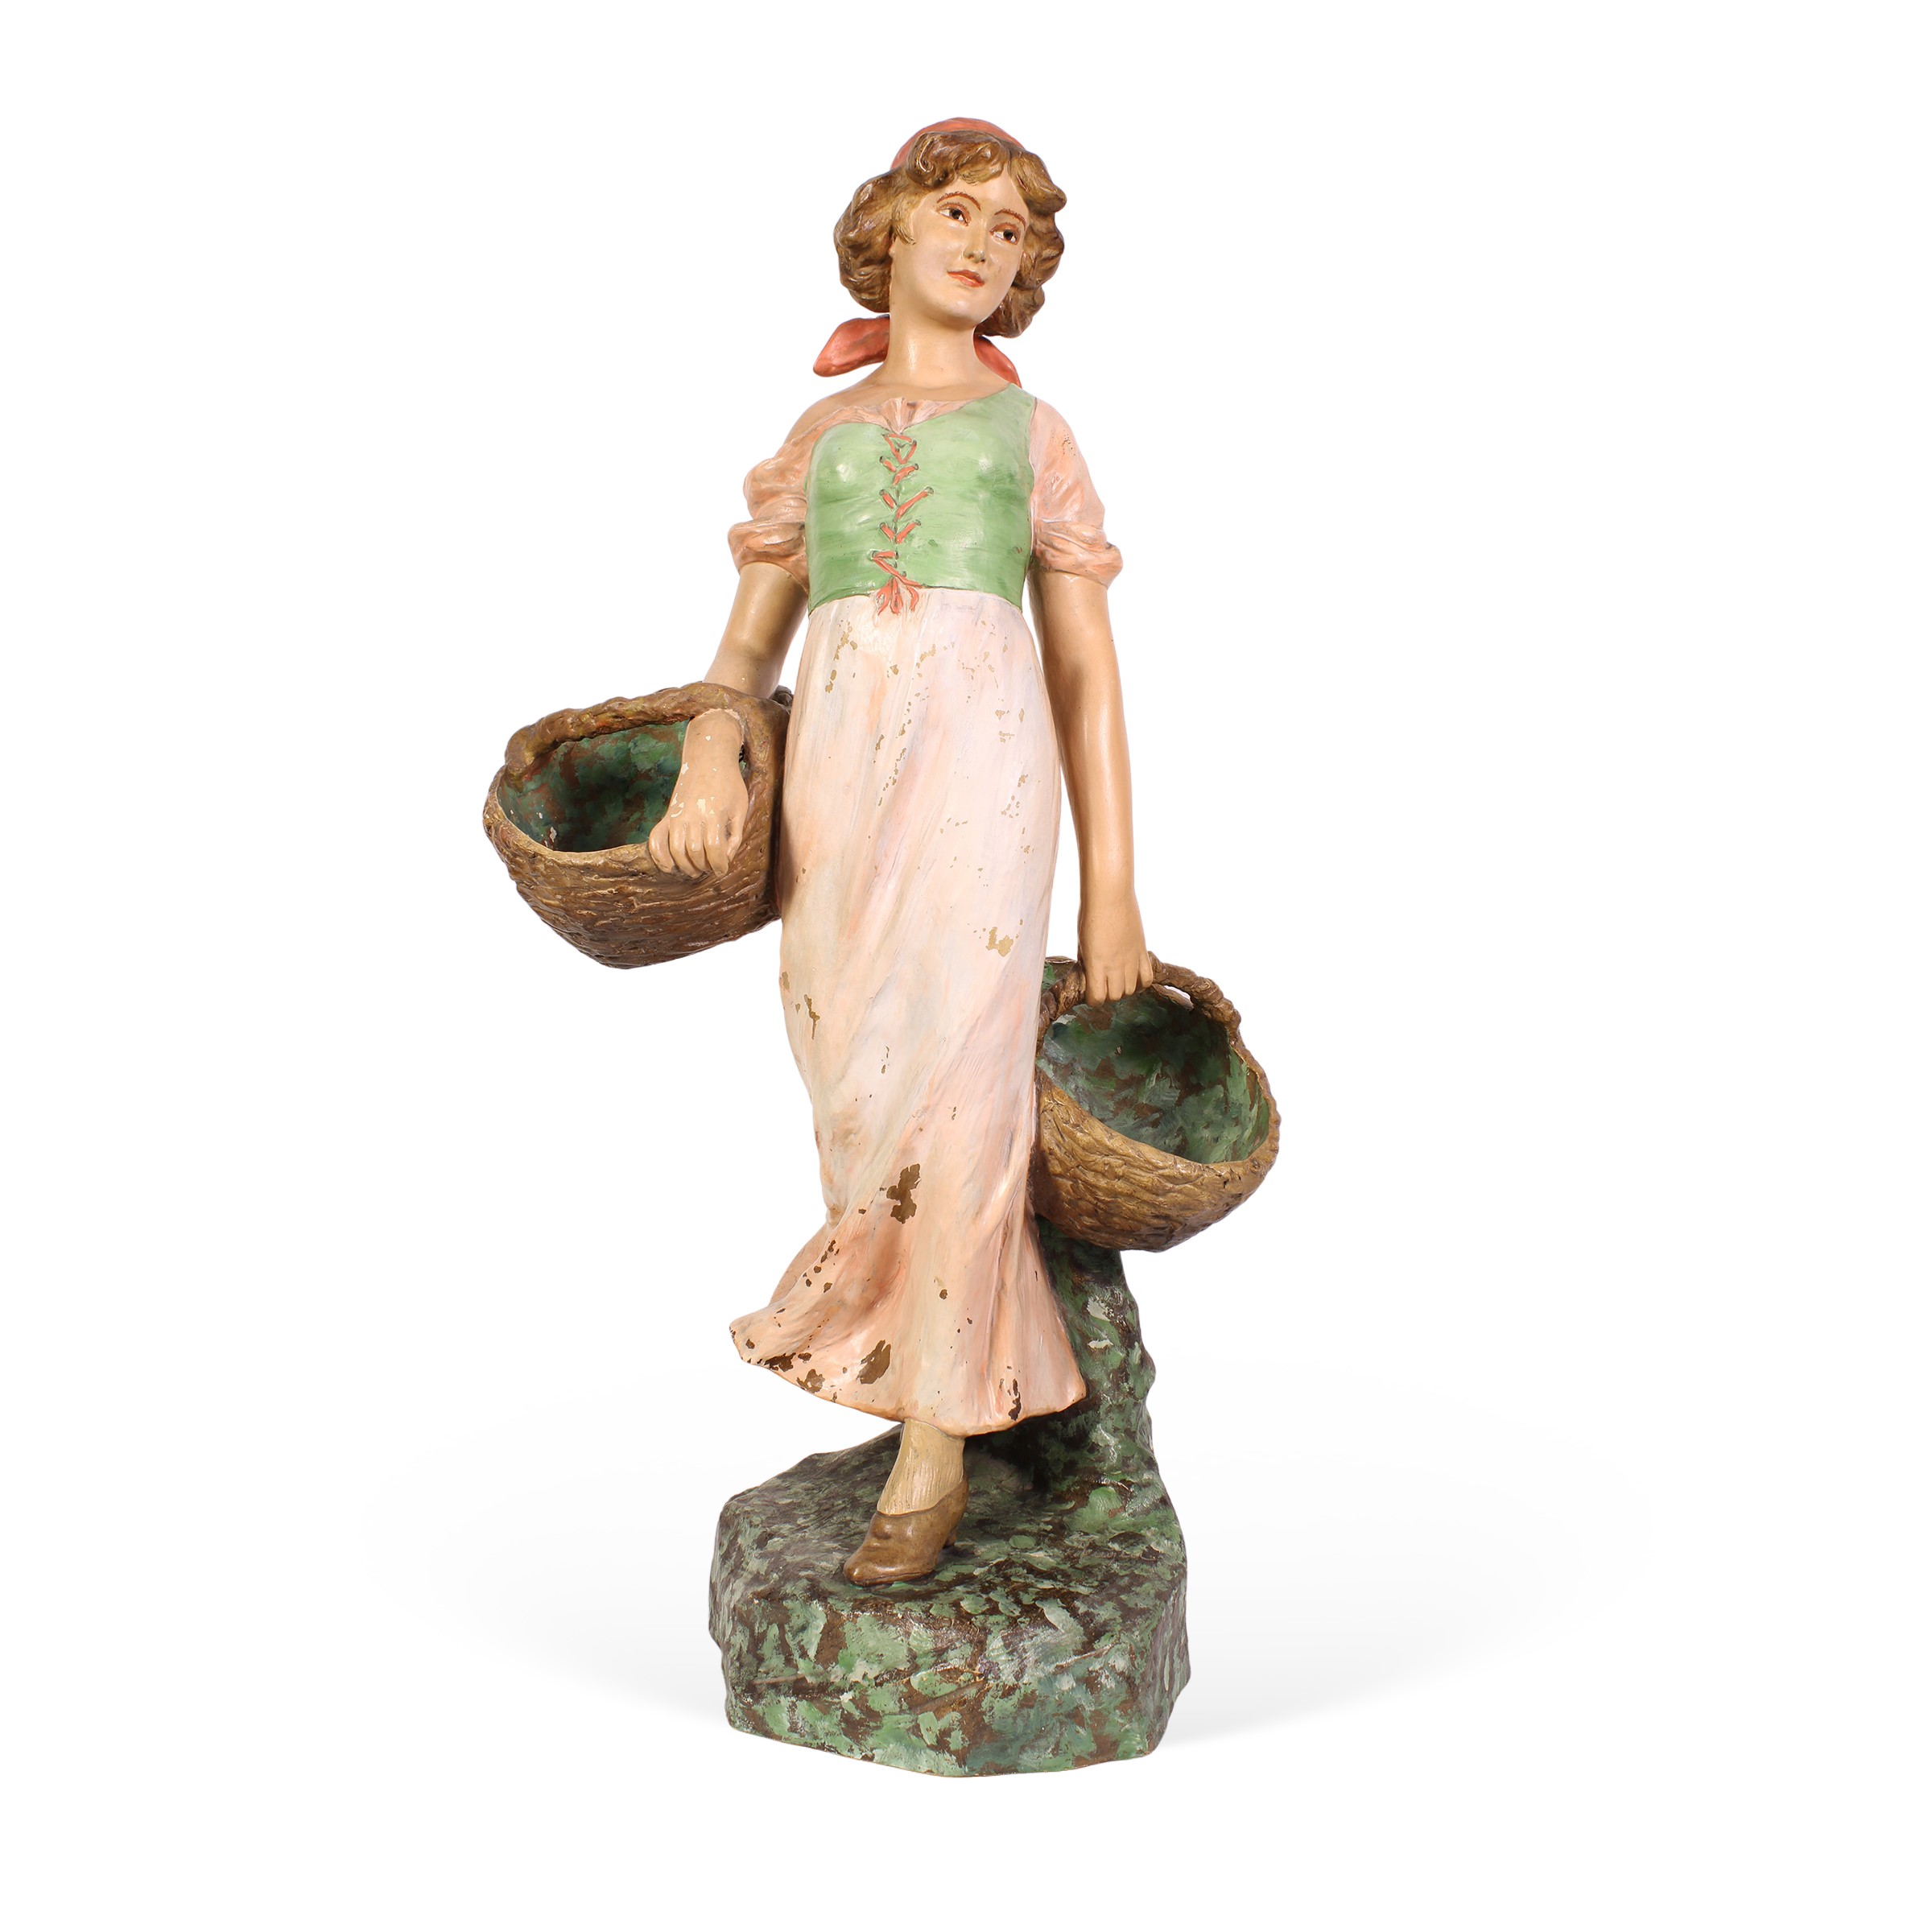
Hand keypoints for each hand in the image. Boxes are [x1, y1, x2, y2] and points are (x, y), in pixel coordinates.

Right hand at [647, 714, 748, 877]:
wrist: (708, 758)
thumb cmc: (728, 783)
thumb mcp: (740, 808)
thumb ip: (735, 835)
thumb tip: (726, 858)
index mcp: (713, 814)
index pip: (713, 850)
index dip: (719, 865)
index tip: (723, 869)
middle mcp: (691, 816)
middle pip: (694, 853)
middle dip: (704, 867)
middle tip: (711, 868)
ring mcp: (676, 815)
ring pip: (675, 850)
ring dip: (685, 866)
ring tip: (695, 870)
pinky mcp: (667, 815)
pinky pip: (656, 839)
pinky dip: (659, 856)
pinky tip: (669, 866)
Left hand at [1078, 892, 1154, 1003]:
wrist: (1110, 895)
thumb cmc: (1090, 914)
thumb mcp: (1082, 942)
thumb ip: (1087, 962)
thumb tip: (1089, 974)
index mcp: (1096, 965)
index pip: (1097, 999)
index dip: (1093, 999)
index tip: (1090, 991)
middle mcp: (1115, 966)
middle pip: (1115, 996)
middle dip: (1107, 994)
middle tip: (1103, 983)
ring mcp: (1131, 959)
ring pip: (1131, 990)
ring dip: (1123, 988)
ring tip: (1117, 977)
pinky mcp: (1142, 951)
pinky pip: (1147, 978)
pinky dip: (1141, 982)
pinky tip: (1133, 975)